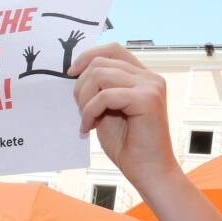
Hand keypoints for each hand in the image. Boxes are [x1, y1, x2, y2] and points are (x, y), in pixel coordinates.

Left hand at [69, 43, 180, 190]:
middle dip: (80, 85)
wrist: (148, 170)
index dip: (87, 57)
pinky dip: (89, 112)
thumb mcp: (107, 110)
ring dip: (84, 100)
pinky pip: (104, 95)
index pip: (113, 49)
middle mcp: (149, 77)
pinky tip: (89, 128)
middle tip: (81, 111)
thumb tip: (75, 72)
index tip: (70, 73)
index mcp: (142, 77)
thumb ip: (99, 90)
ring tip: (87, 121)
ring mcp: (150, 86)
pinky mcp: (147, 99)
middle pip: (101, 61)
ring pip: (100, 75)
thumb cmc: (127, 145)